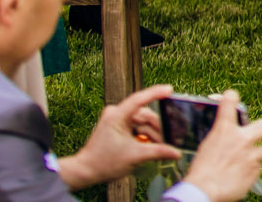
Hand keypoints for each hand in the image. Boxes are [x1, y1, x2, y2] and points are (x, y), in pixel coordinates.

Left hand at [57, 84, 180, 189]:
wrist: (85, 172)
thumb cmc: (104, 163)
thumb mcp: (135, 156)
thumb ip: (158, 152)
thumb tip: (176, 152)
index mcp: (117, 116)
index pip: (139, 99)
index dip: (156, 93)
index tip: (170, 90)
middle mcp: (116, 113)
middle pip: (144, 115)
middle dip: (156, 128)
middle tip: (168, 140)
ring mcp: (115, 119)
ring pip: (141, 122)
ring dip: (151, 134)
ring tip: (159, 147)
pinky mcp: (116, 126)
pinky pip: (135, 126)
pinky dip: (143, 135)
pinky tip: (149, 145)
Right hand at [178, 91, 261, 201]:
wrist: (203, 192)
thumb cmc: (200, 172)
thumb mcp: (206, 147)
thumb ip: (219, 137)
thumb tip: (224, 135)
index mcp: (224, 130)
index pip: (230, 101)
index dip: (231, 97)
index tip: (231, 96)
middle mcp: (241, 138)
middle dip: (261, 129)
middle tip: (253, 136)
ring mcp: (251, 154)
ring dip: (255, 156)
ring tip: (244, 163)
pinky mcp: (255, 170)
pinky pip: (258, 167)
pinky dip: (251, 171)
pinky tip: (240, 175)